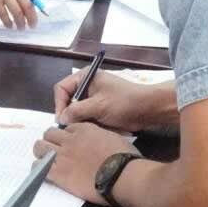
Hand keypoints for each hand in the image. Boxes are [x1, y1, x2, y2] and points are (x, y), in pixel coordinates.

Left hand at [33, 123, 141, 205]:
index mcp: (84, 129)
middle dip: (50, 140)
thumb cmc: (124, 157)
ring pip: (40, 147)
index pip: (65, 128)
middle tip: (54, 149)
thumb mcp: (112, 137)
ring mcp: (62, 155)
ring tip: (46, 159)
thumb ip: (99, 136)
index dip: (66, 135)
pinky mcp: (59, 172)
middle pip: (49, 134)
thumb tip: (97, 140)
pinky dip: (38, 167)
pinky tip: (42, 171)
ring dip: (42, 151)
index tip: (69, 142)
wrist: (122, 175)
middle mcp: (70, 139)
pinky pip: (39, 166)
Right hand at [52, 69, 176, 131]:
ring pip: (77, 112)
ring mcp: (94, 98)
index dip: (59, 104)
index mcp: (85, 77)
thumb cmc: (123, 103)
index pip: (61, 89)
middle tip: (72, 128)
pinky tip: (96, 129)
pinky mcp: (100, 109)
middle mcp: (87, 86)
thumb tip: (61, 118)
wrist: (148, 109)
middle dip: (71, 115)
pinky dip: (90, 124)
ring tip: (88, 128)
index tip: (62, 120)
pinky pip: (87, 118)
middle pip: (68, 101)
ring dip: (81, 121)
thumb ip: (77, 111)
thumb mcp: (98, 106)